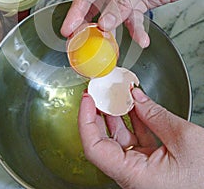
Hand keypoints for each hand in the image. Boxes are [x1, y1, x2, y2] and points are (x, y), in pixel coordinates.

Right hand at [61, 0, 203, 46]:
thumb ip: (123, 1)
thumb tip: (105, 21)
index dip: (76, 11)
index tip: (68, 28)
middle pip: (95, 7)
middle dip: (89, 25)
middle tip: (81, 42)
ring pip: (112, 17)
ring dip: (114, 31)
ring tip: (111, 45)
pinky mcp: (138, 5)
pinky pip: (132, 21)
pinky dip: (135, 31)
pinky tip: (141, 38)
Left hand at [78, 88, 203, 188]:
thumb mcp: (183, 139)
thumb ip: (155, 114)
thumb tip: (135, 96)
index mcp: (133, 175)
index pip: (94, 147)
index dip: (86, 120)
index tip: (88, 98)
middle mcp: (132, 176)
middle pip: (103, 141)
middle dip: (98, 114)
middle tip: (97, 92)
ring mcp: (140, 171)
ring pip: (119, 139)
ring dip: (116, 115)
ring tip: (114, 94)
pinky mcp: (149, 165)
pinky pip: (135, 140)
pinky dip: (134, 121)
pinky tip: (134, 105)